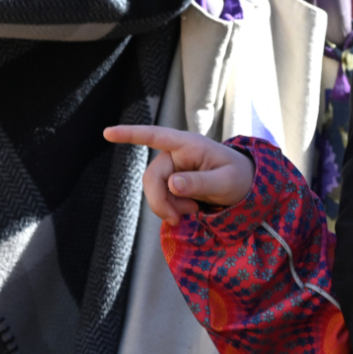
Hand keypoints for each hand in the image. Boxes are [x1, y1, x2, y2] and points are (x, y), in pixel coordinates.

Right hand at [102, 125, 255, 224]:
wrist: (244, 186)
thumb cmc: (239, 177)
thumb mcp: (226, 182)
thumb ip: (200, 183)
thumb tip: (172, 184)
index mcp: (188, 145)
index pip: (156, 136)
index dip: (131, 135)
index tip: (107, 133)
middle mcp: (176, 153)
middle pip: (152, 177)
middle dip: (160, 201)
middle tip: (176, 220)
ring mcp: (172, 168)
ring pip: (153, 189)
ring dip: (167, 206)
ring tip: (191, 213)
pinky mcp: (172, 181)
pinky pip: (160, 197)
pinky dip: (170, 208)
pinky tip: (188, 211)